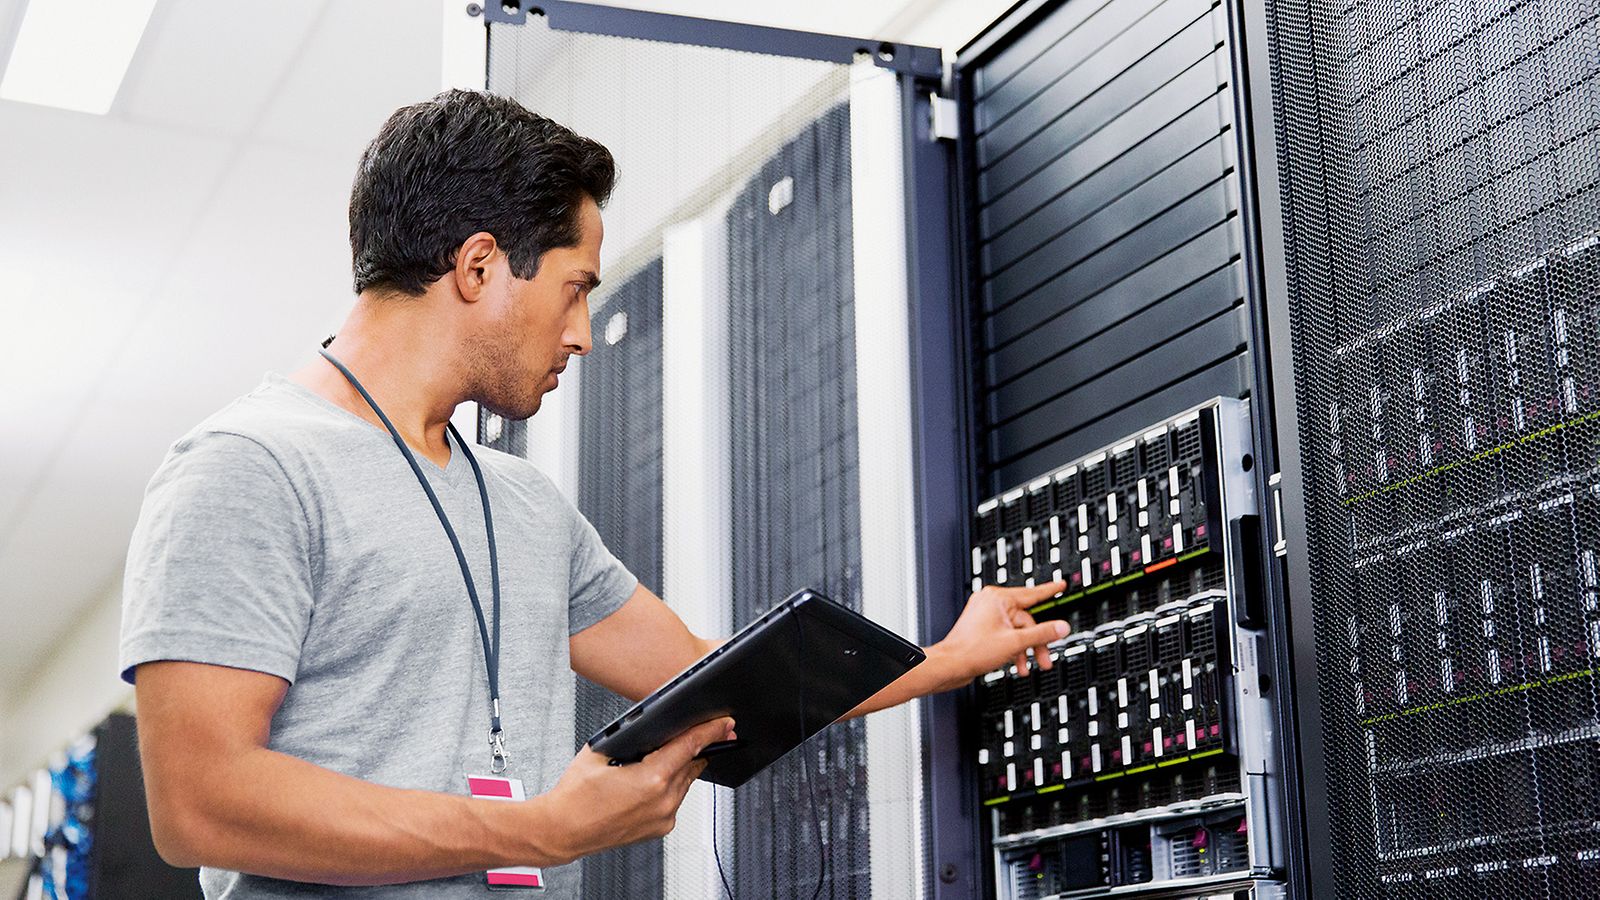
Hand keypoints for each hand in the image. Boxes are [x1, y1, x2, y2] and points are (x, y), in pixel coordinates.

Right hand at [536, 717, 733, 863]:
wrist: (562, 830)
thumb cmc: (575, 795)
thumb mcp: (602, 751)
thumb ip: (632, 738)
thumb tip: (653, 726)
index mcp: (651, 779)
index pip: (691, 746)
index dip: (711, 731)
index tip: (724, 723)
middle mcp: (662, 801)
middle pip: (693, 764)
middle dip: (700, 747)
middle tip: (711, 731)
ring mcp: (663, 818)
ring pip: (686, 782)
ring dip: (684, 766)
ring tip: (675, 752)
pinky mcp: (659, 829)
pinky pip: (676, 800)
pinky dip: (672, 786)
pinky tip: (658, 777)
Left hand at [931, 581, 1070, 685]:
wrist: (951, 665)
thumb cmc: (972, 650)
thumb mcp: (1015, 642)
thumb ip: (1041, 634)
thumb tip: (1061, 627)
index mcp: (997, 598)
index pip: (1031, 593)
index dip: (1049, 591)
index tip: (1060, 586)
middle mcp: (990, 603)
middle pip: (1026, 619)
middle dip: (1036, 641)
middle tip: (1044, 658)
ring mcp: (985, 615)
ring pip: (1016, 630)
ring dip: (1025, 649)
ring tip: (1028, 666)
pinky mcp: (983, 628)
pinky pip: (1006, 634)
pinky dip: (1013, 648)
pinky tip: (1016, 664)